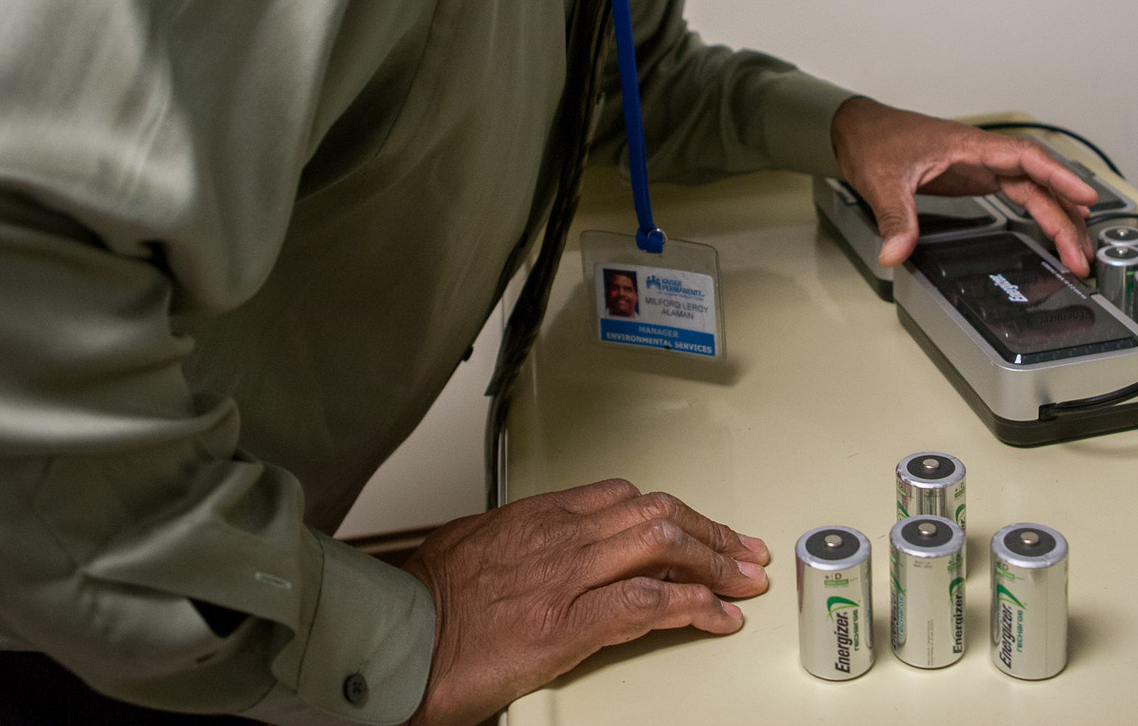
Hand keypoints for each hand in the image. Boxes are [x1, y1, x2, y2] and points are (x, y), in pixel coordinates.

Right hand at [401, 479, 769, 725]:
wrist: (393, 639)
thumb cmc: (422, 603)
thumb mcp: (473, 546)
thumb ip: (519, 539)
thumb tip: (544, 546)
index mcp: (538, 516)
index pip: (626, 498)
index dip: (675, 512)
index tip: (700, 527)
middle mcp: (559, 536)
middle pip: (657, 514)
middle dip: (711, 532)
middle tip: (743, 550)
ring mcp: (567, 578)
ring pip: (663, 546)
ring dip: (715, 563)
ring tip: (744, 580)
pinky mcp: (568, 624)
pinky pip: (648, 603)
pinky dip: (693, 607)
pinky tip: (717, 615)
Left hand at [829, 97, 1097, 273]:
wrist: (860, 130)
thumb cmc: (874, 142)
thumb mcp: (881, 182)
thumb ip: (894, 218)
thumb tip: (895, 252)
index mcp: (968, 146)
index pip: (1027, 157)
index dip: (1060, 177)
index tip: (1086, 198)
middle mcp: (982, 153)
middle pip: (1039, 181)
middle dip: (1064, 216)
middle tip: (1080, 254)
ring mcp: (982, 165)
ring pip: (1034, 189)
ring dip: (1057, 218)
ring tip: (1077, 251)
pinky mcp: (977, 176)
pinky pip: (1019, 192)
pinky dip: (1040, 211)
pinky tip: (1056, 227)